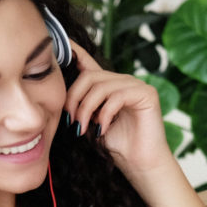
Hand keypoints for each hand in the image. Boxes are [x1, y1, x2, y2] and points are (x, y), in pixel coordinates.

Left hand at [63, 40, 175, 175]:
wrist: (139, 164)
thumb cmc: (116, 145)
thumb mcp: (90, 122)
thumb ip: (81, 105)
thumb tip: (60, 94)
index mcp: (109, 86)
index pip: (88, 63)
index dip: (74, 52)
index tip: (61, 42)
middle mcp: (123, 81)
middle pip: (89, 76)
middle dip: (74, 98)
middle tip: (71, 121)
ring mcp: (136, 85)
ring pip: (101, 86)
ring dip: (86, 109)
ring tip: (83, 128)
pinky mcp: (147, 93)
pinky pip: (117, 96)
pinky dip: (105, 113)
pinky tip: (102, 128)